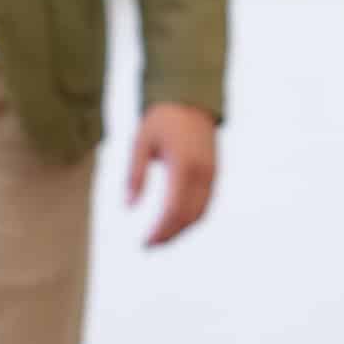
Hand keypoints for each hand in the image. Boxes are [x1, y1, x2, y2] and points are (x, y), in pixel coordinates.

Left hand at [126, 101, 218, 247]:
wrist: (191, 98)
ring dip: (182, 229)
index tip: (144, 244)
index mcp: (183, 166)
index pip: (173, 210)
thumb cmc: (162, 119)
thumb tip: (129, 207)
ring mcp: (212, 173)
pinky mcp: (214, 172)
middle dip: (170, 235)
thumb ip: (135, 174)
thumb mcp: (141, 142)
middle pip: (188, 217)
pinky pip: (205, 203)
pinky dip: (191, 217)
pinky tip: (174, 221)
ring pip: (200, 213)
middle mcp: (202, 172)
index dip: (160, 231)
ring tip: (161, 237)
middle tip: (149, 246)